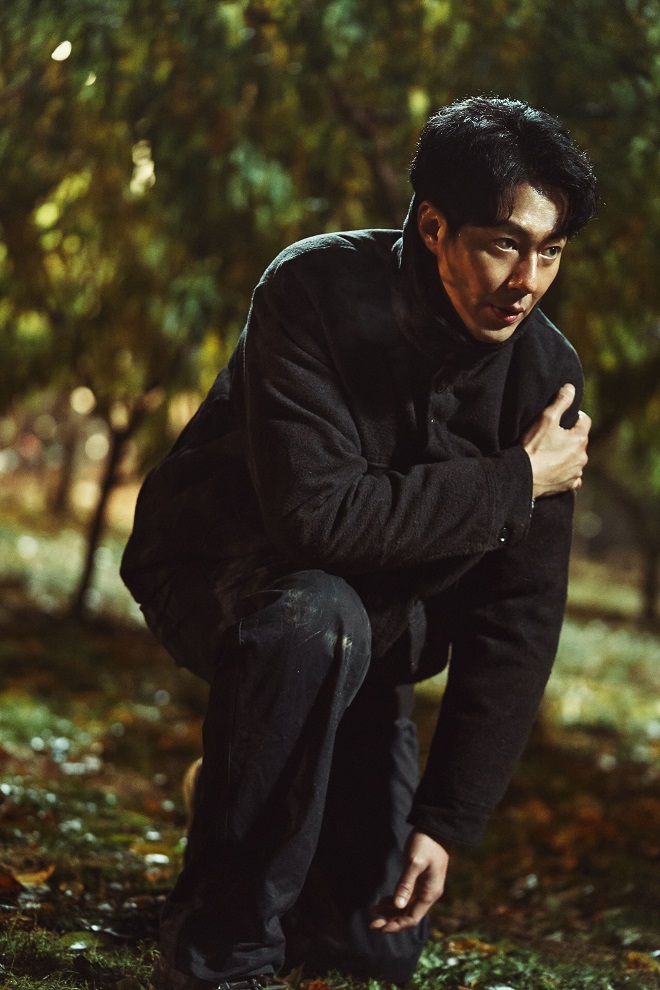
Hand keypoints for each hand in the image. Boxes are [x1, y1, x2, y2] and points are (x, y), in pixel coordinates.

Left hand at [370, 830, 448, 933]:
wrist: (435, 828)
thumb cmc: (425, 844)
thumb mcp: (414, 863)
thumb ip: (406, 884)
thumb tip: (398, 905)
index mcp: (429, 893)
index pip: (412, 918)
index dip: (396, 925)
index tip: (380, 927)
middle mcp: (427, 894)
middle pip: (408, 915)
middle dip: (390, 920)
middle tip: (371, 922)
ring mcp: (423, 887)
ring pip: (406, 906)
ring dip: (391, 911)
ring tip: (374, 910)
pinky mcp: (419, 880)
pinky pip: (407, 897)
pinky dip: (395, 901)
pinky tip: (383, 901)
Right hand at [522, 383, 590, 498]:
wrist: (522, 475)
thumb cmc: (533, 447)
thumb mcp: (545, 418)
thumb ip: (561, 401)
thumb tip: (571, 388)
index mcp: (580, 439)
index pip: (585, 420)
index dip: (574, 417)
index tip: (561, 419)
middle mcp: (582, 456)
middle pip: (580, 441)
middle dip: (570, 437)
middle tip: (552, 437)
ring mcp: (576, 472)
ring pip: (576, 459)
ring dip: (568, 455)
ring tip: (550, 454)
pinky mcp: (568, 485)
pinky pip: (573, 477)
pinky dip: (566, 472)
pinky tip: (554, 469)